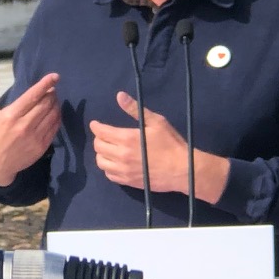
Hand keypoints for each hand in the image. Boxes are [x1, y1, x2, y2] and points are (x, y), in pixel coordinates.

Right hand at [0, 67, 60, 186]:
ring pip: (52, 115)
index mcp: (11, 115)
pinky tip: (55, 112)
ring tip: (54, 98)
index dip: (46, 84)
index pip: (33, 95)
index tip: (55, 76)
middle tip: (52, 88)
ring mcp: (34, 137)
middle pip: (45, 104)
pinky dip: (57, 117)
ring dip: (56, 104)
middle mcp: (24, 126)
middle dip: (52, 93)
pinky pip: (54, 128)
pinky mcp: (41, 147)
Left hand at [89, 92, 230, 204]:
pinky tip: (115, 163)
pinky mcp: (128, 182)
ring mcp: (124, 171)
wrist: (183, 170)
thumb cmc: (171, 144)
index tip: (96, 124)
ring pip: (101, 162)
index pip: (101, 132)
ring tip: (109, 149)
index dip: (96, 126)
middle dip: (99, 138)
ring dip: (102, 154)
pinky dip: (108, 167)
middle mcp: (121, 156)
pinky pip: (109, 175)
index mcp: (127, 139)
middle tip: (105, 135)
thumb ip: (135, 109)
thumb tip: (119, 96)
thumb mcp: (156, 122)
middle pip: (98, 147)